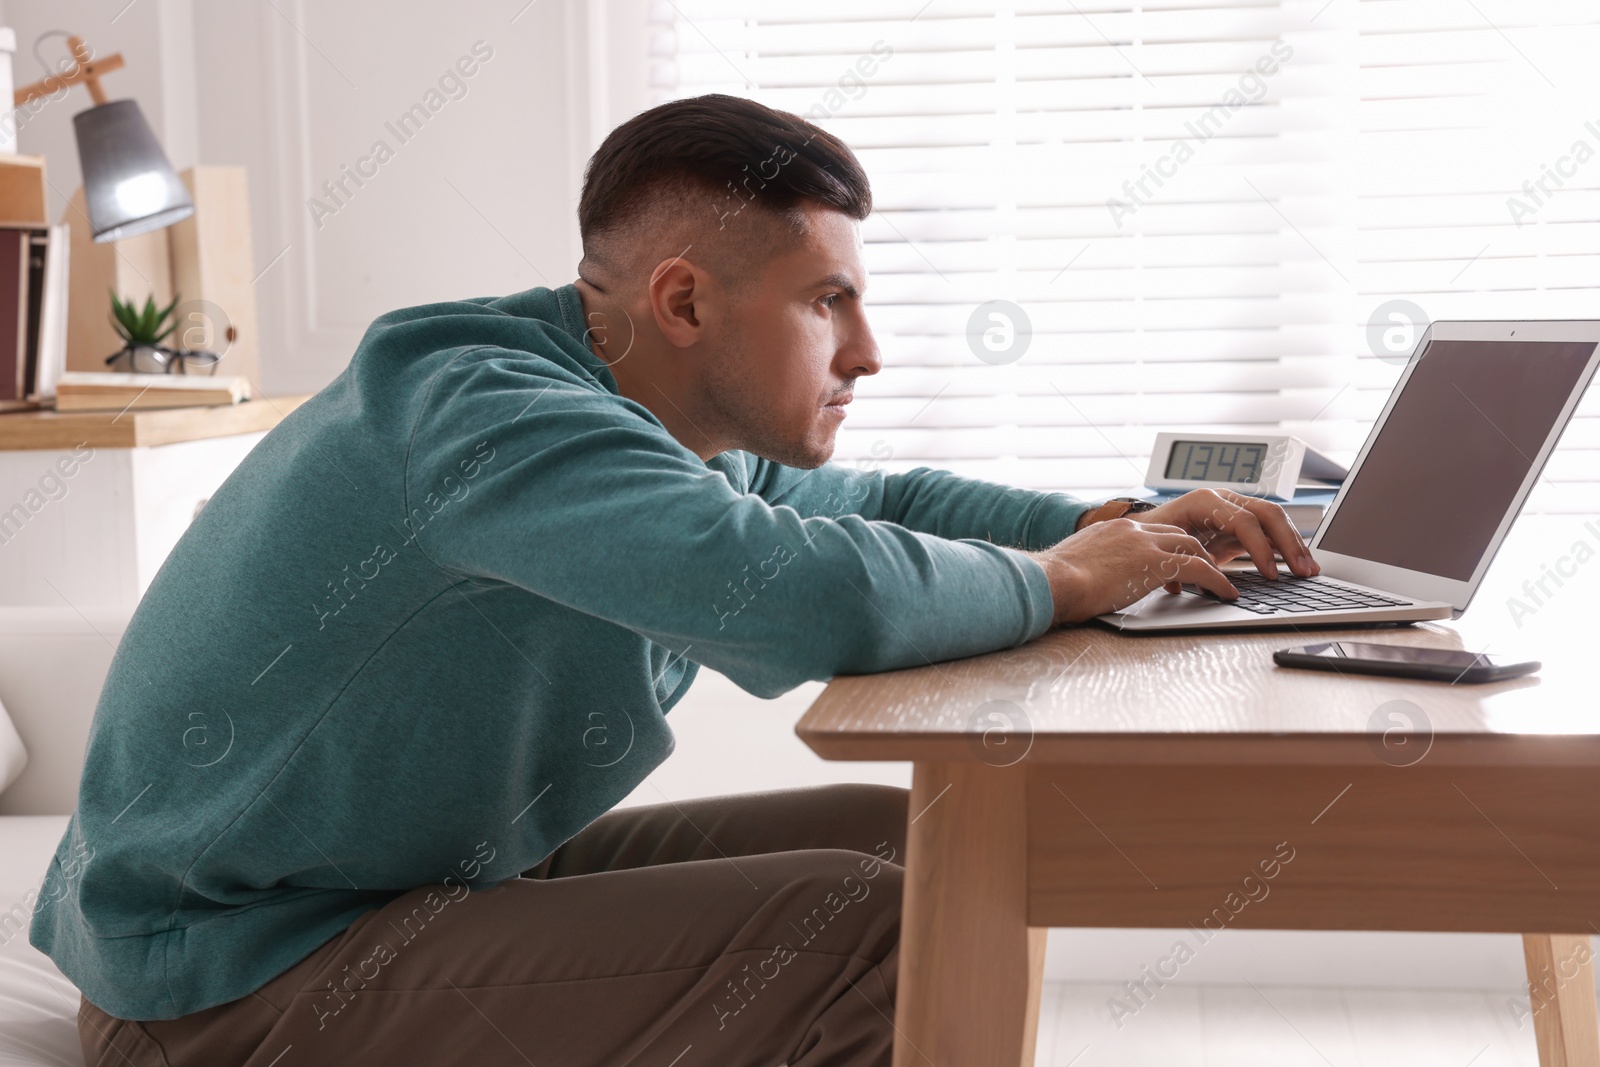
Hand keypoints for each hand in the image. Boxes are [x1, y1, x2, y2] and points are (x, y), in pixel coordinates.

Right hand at [1026, 517, 1239, 625]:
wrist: (1051, 581)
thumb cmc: (1054, 583)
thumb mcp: (1074, 566)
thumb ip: (1090, 566)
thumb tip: (1084, 581)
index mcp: (1113, 529)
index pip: (1153, 532)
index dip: (1170, 548)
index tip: (1178, 561)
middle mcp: (1132, 530)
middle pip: (1178, 535)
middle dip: (1197, 552)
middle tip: (1208, 570)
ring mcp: (1144, 544)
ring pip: (1193, 547)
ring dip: (1212, 565)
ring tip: (1222, 583)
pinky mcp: (1155, 563)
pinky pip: (1199, 568)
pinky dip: (1217, 581)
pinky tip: (1225, 594)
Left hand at [1138, 489, 1318, 579]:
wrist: (1144, 530)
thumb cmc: (1149, 536)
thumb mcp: (1161, 547)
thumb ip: (1179, 563)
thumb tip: (1192, 582)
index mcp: (1205, 501)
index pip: (1245, 521)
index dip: (1260, 548)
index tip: (1270, 575)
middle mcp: (1225, 500)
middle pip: (1268, 515)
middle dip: (1289, 543)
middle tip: (1303, 571)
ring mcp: (1235, 510)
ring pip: (1274, 522)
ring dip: (1295, 545)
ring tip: (1310, 570)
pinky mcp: (1240, 527)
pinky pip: (1269, 533)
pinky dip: (1286, 548)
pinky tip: (1299, 564)